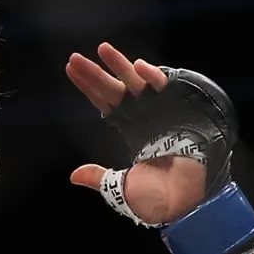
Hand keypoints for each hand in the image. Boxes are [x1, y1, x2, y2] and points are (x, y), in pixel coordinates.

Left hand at [65, 43, 206, 224]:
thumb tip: (74, 176)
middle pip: (113, 89)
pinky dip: (152, 76)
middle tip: (75, 58)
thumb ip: (99, 177)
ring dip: (119, 65)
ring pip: (135, 82)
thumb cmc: (154, 198)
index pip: (104, 103)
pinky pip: (165, 87)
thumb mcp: (119, 188)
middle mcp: (142, 116)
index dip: (88, 87)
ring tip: (102, 49)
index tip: (71, 70)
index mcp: (129, 130)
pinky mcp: (179, 110)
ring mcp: (160, 111)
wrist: (182, 203)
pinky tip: (138, 66)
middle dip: (94, 73)